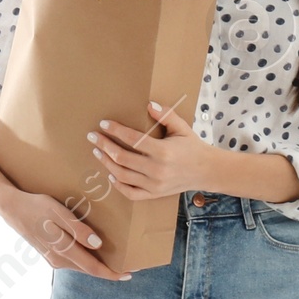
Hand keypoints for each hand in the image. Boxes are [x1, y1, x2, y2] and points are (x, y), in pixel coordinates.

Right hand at [0, 189, 128, 279]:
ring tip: (118, 260)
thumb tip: (96, 244)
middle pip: (90, 270)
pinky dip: (88, 260)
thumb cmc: (37, 207)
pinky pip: (75, 261)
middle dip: (111, 270)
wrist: (11, 208)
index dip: (113, 273)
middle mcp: (59, 260)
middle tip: (132, 266)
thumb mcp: (58, 213)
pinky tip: (97, 253)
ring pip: (82, 266)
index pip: (93, 268)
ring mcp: (54, 258)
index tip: (130, 273)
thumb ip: (77, 229)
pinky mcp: (51, 254)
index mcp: (63, 251)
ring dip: (100, 265)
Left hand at [89, 101, 216, 201]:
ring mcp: (154, 184)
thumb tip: (149, 104)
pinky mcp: (154, 194)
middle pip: (122, 157)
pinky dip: (118, 184)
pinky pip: (130, 193)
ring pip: (122, 175)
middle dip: (104, 145)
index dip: (115, 130)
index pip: (132, 139)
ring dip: (106, 162)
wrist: (206, 171)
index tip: (104, 124)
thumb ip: (166, 115)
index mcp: (163, 152)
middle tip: (93, 136)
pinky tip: (110, 174)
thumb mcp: (182, 128)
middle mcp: (157, 170)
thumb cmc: (192, 147)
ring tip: (98, 152)